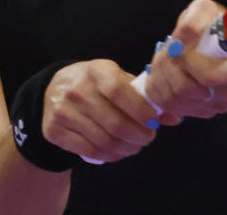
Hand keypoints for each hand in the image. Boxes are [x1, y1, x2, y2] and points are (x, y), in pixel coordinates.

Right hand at [41, 59, 176, 162]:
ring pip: (104, 141)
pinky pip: (90, 151)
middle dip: (138, 136)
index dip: (141, 111)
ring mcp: (64, 111)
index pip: (121, 92)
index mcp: (96, 71)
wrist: (53, 89)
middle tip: (147, 138)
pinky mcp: (55, 130)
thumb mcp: (116, 79)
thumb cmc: (94, 83)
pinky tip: (117, 151)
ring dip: (126, 148)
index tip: (153, 123)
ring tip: (134, 146)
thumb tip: (174, 118)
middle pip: (115, 123)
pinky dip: (109, 156)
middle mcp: (77, 90)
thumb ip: (143, 96)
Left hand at [144, 0, 226, 117]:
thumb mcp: (202, 10)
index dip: (185, 62)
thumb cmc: (209, 22)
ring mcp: (218, 105)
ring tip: (163, 63)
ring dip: (160, 80)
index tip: (176, 45)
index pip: (208, 76)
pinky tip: (165, 77)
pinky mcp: (202, 111)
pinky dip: (162, 93)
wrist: (209, 35)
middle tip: (163, 54)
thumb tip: (184, 36)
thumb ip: (195, 21)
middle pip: (186, 91)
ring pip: (176, 102)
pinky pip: (173, 110)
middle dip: (166, 70)